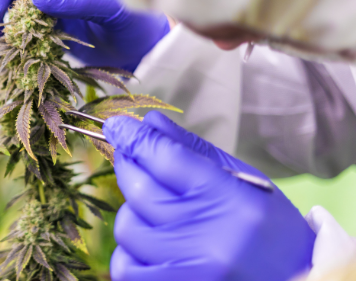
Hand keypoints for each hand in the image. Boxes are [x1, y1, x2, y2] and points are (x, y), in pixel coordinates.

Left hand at [103, 111, 314, 280]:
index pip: (165, 157)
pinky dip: (129, 250)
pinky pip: (126, 266)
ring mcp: (187, 269)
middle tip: (131, 156)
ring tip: (155, 210)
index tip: (117, 125)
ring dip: (133, 212)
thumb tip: (150, 122)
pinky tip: (150, 243)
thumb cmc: (270, 228)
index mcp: (229, 199)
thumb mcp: (244, 181)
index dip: (135, 137)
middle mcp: (206, 236)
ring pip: (127, 227)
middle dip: (128, 165)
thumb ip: (193, 151)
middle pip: (139, 189)